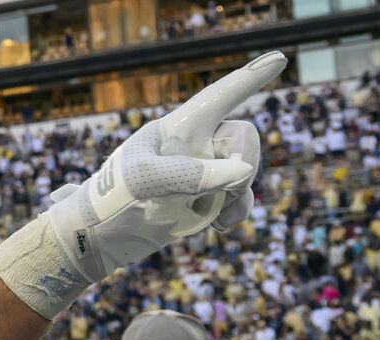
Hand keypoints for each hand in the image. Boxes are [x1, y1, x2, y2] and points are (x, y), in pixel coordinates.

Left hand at [46, 52, 283, 282]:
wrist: (97, 240)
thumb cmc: (111, 200)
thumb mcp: (144, 182)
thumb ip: (192, 174)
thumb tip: (242, 173)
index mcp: (177, 128)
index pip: (220, 96)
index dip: (251, 77)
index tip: (281, 58)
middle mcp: (194, 145)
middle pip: (244, 138)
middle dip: (244, 163)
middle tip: (225, 189)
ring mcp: (201, 173)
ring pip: (245, 171)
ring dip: (238, 194)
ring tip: (216, 217)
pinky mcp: (203, 200)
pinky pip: (238, 198)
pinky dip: (237, 211)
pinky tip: (221, 226)